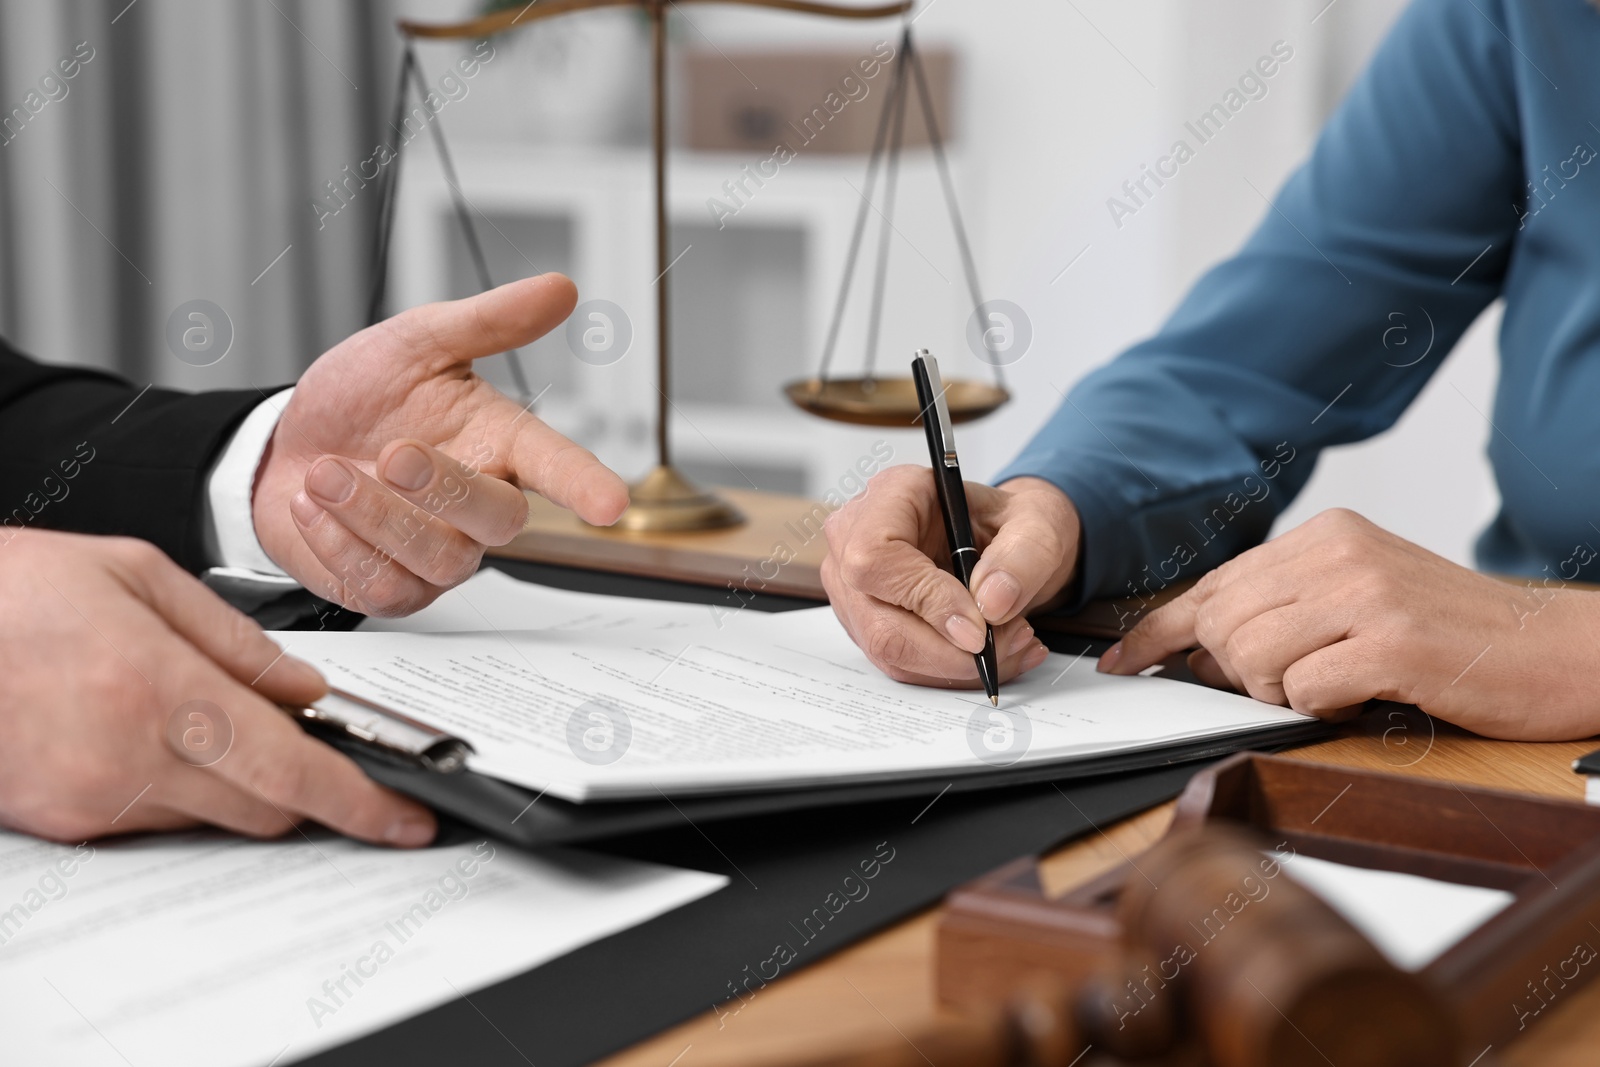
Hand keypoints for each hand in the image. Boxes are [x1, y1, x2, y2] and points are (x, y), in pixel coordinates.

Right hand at [0, 529, 435, 844]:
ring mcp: (91, 801)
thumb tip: (306, 694)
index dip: (362, 802)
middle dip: (304, 785)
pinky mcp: (62, 823)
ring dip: (235, 779)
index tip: (406, 818)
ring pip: (213, 817)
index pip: (290, 771)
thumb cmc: (12, 591)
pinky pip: (155, 819)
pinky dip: (179, 784)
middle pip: (266, 809)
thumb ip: (238, 641)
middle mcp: (127, 758)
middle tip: (302, 738)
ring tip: (189, 707)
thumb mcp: (139, 576)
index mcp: (158, 688)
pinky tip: (145, 728)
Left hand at [254, 273, 628, 615]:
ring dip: (374, 514)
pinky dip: (338, 543)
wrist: (288, 445)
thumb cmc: (364, 399)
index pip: (557, 466)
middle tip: (393, 454)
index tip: (609, 505)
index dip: (584, 485)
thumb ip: (488, 321)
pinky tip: (312, 505)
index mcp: (500, 444)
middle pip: (500, 520)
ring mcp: (441, 554)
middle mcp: (479, 506)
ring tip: (325, 471)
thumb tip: (559, 288)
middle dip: (444, 489)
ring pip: (440, 559)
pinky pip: (382, 587)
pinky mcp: (394, 588)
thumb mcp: (417, 342)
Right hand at [821, 467, 1079, 686]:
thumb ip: (1023, 557)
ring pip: (888, 649)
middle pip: (878, 619)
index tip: (979, 628)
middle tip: (1010, 643)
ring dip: (956, 664)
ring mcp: (855, 584)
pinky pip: (900, 662)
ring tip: (1011, 646)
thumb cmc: (1010, 520)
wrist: (1008, 538)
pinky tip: (993, 654)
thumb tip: (992, 603)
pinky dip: (951, 669)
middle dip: (951, 651)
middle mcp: (858, 537)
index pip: (877, 558)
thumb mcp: (1038, 523)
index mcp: (892, 494)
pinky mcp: (868, 619)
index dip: (925, 600)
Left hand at [1101, 508, 1599, 739]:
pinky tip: (1362, 696)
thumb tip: (1198, 648)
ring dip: (1278, 692)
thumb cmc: (1455, 636)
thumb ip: (1285, 610)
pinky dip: (1319, 708)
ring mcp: (1365, 594)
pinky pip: (1302, 689)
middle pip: (1222, 623)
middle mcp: (1338, 553)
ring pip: (1251, 656)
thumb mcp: (1361, 600)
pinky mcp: (1392, 643)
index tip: (1121, 659)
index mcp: (1325, 537)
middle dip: (1231, 672)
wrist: (1557, 650)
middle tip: (1285, 686)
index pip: (1213, 583)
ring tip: (1333, 688)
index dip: (1157, 629)